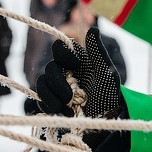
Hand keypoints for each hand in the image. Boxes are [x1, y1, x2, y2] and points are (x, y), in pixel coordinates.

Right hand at [34, 28, 129, 151]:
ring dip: (52, 95)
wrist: (107, 123)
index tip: (75, 65)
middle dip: (58, 82)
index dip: (63, 54)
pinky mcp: (52, 104)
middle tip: (71, 95)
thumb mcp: (107, 73)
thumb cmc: (110, 96)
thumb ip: (98, 52)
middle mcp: (65, 73)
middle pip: (49, 68)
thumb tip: (92, 28)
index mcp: (77, 61)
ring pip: (42, 84)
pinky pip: (40, 100)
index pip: (59, 48)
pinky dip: (49, 105)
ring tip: (67, 106)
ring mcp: (57, 89)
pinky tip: (64, 112)